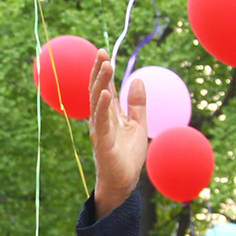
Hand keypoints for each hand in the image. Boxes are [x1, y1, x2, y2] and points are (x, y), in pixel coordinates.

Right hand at [88, 58, 149, 218]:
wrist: (123, 182)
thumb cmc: (127, 155)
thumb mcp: (138, 124)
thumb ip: (137, 104)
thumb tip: (137, 79)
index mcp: (109, 115)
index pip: (104, 88)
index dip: (103, 71)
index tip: (104, 52)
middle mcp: (100, 119)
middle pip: (97, 91)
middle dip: (99, 72)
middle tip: (102, 53)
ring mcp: (100, 130)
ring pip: (98, 103)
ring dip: (101, 83)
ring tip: (106, 66)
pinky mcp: (103, 142)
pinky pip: (101, 122)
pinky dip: (103, 107)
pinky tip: (106, 94)